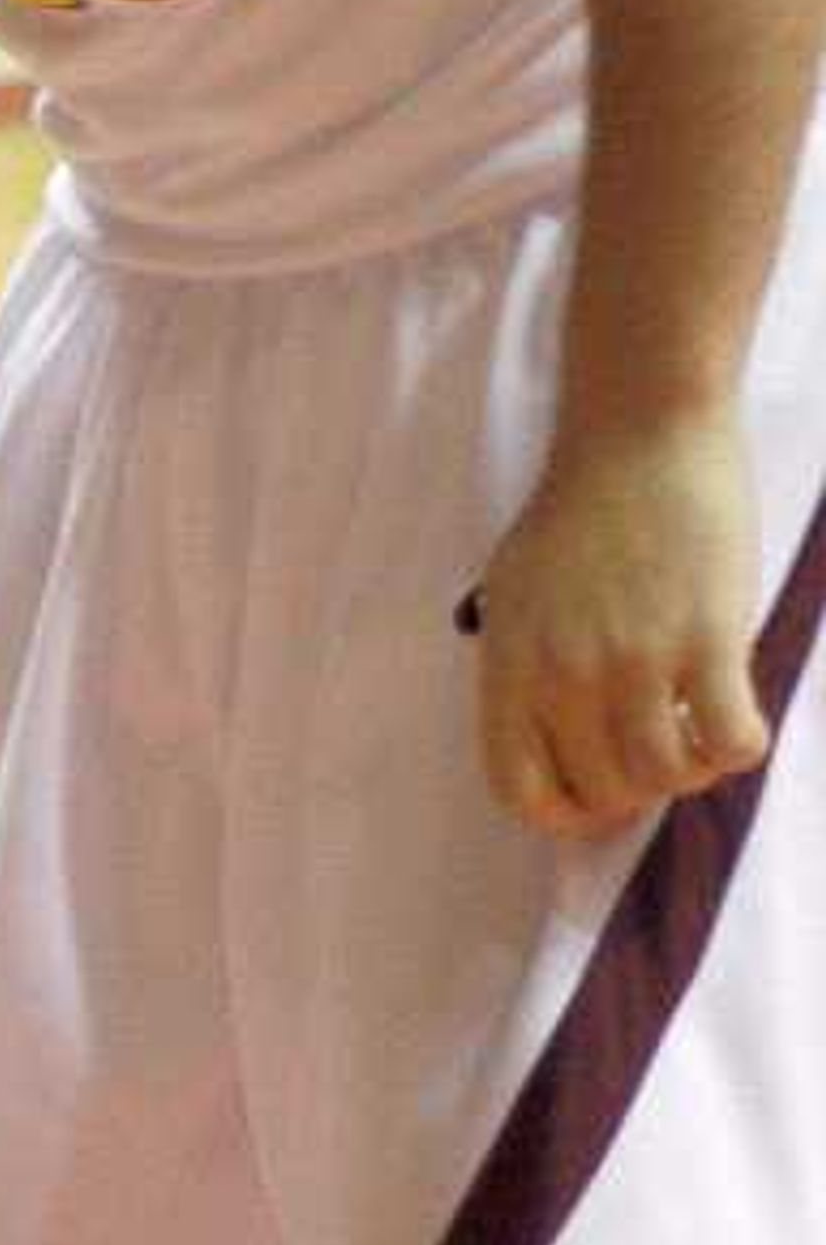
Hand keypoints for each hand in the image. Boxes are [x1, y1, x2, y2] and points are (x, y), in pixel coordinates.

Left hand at [469, 410, 765, 833]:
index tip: (597, 796)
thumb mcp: (515, 594)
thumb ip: (529, 669)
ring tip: (698, 727)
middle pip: (602, 789)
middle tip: (661, 746)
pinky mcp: (707, 639)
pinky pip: (730, 743)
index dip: (563, 813)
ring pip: (665, 775)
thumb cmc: (580, 508)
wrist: (640, 431)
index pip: (518, 789)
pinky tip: (736, 714)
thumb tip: (560, 745)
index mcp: (509, 666)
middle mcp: (564, 673)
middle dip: (635, 787)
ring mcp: (635, 659)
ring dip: (688, 769)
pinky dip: (737, 747)